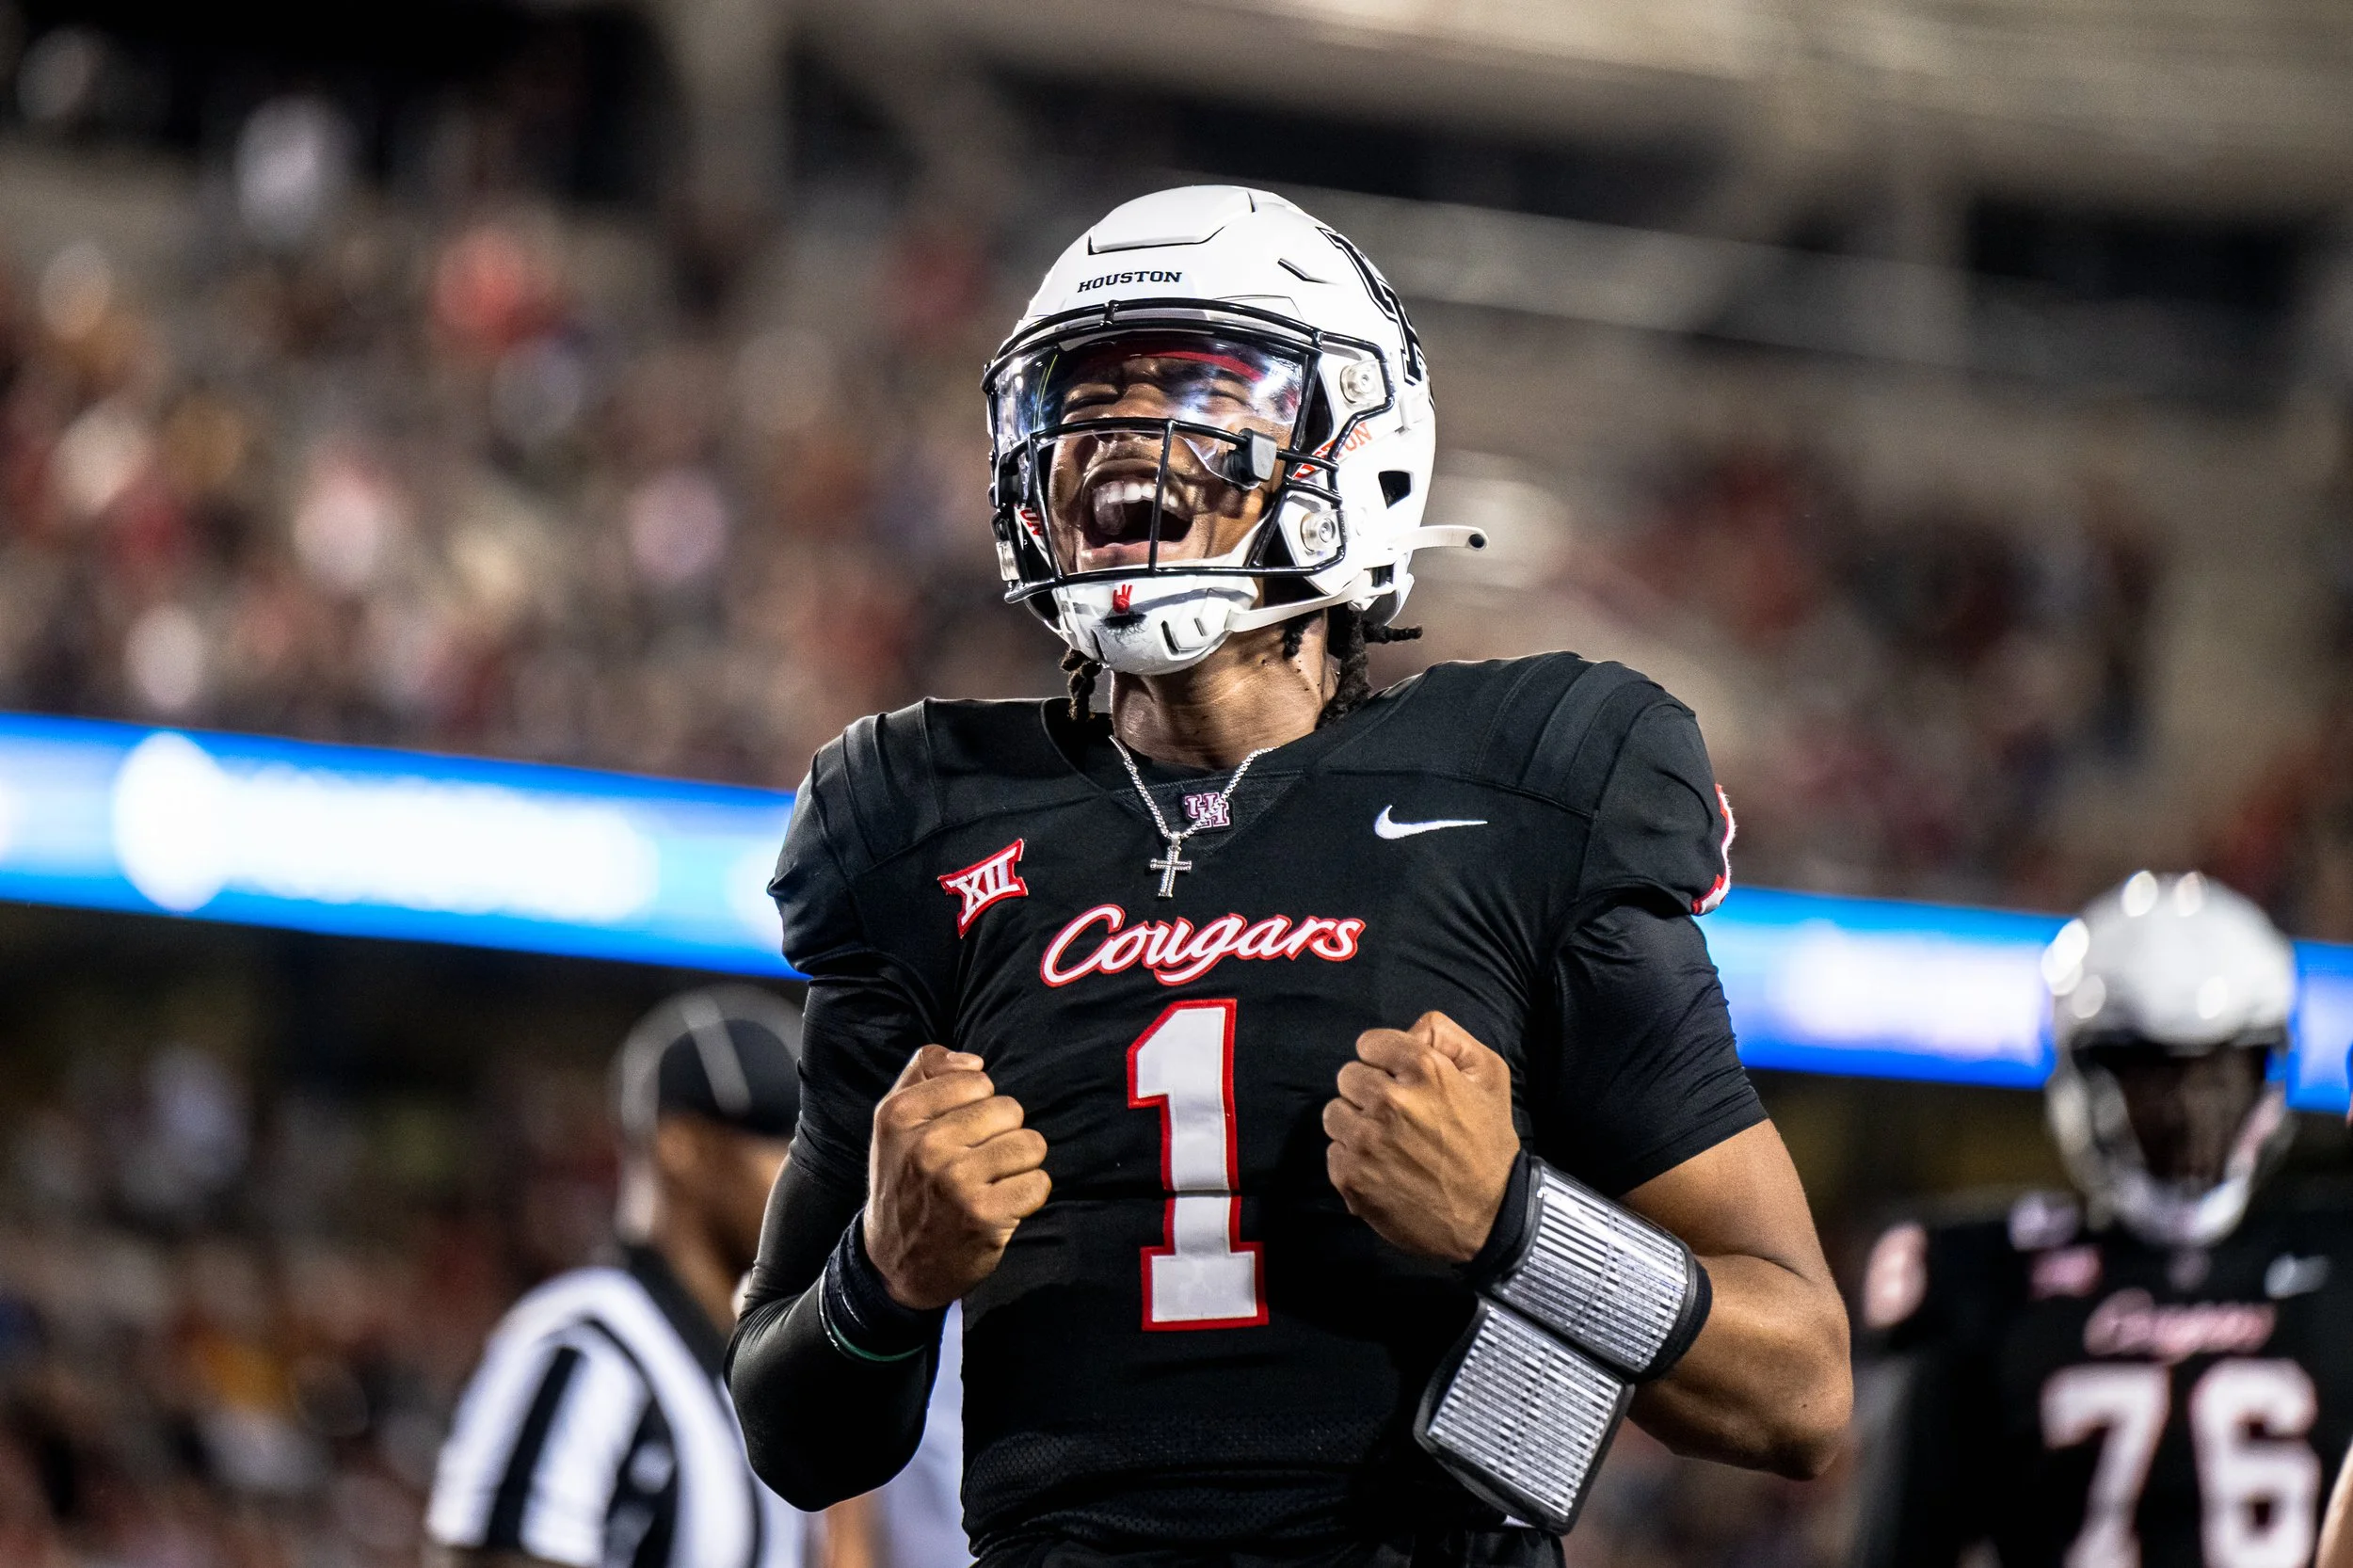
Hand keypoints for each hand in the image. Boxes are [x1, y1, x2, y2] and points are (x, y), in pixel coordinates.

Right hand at [863, 1045, 1050, 1310]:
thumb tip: (975, 1061)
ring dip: (1019, 1165)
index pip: (978, 1080)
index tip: (959, 1134)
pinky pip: (1039, 1182)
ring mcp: (955, 1182)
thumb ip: (926, 1070)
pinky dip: (1028, 1195)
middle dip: (1002, 1135)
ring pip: (1031, 1143)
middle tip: (977, 1163)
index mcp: (898, 1115)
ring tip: (992, 1183)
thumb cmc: (904, 1181)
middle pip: (1009, 1109)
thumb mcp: (895, 1121)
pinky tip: (1002, 1206)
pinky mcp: (984, 1215)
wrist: (895, 1264)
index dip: (978, 1106)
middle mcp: (925, 1146)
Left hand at [1322, 1010, 1518, 1263]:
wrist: (1490, 1216)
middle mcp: (1390, 1100)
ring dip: (1355, 1123)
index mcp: (1424, 1069)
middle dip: (1368, 1090)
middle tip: (1395, 1114)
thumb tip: (1410, 1029)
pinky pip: (1334, 1152)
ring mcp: (1367, 1140)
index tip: (1397, 1078)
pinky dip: (1353, 1160)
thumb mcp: (1490, 1073)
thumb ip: (1447, 1037)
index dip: (1383, 1060)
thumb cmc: (1489, 1143)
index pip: (1369, 1043)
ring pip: (1334, 1113)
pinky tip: (1382, 1168)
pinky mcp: (1352, 1176)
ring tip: (1387, 1141)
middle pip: (1347, 1076)